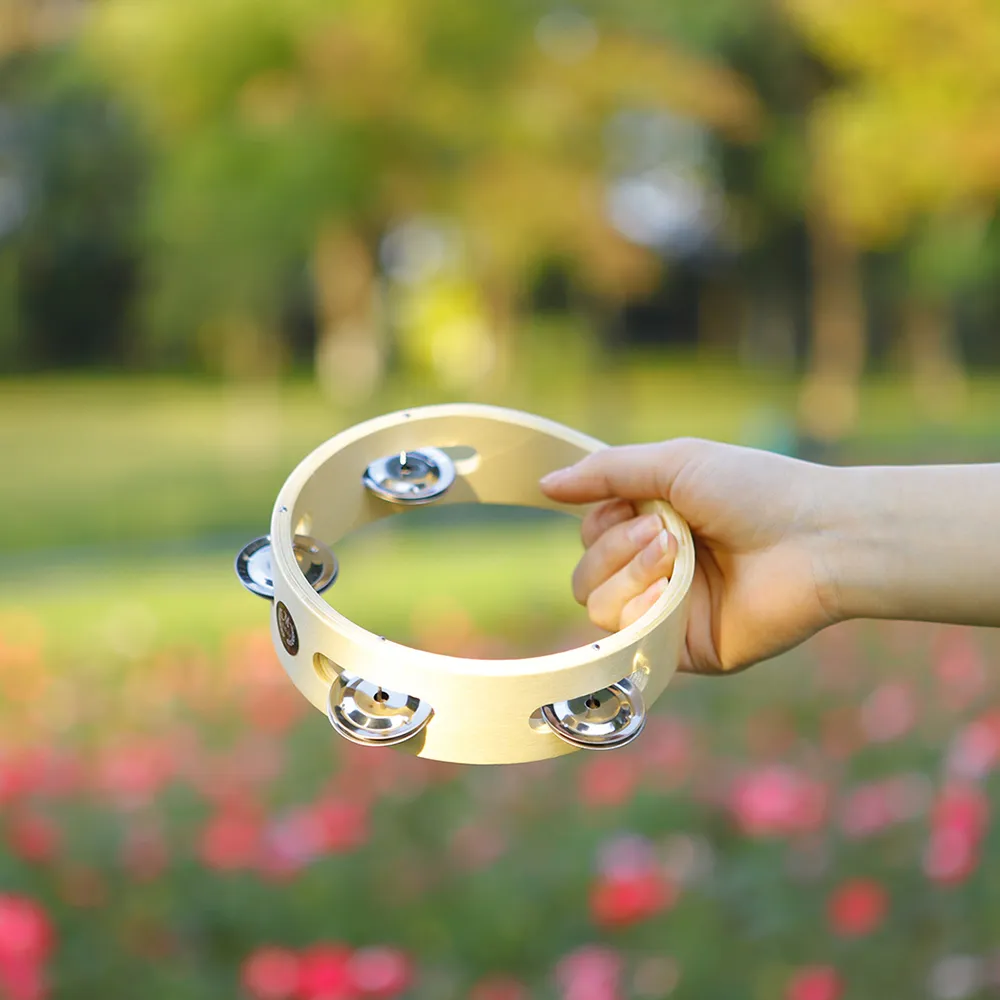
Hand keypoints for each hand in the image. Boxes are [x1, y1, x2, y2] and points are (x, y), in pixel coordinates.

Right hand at [539, 438, 839, 673]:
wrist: (817, 539)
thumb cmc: (755, 491)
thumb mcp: (675, 461)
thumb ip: (606, 472)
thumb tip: (544, 483)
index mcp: (654, 526)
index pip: (590, 533)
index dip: (601, 522)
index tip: (639, 507)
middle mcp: (656, 570)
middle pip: (584, 572)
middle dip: (614, 548)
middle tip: (668, 533)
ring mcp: (668, 610)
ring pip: (596, 606)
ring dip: (627, 574)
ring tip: (677, 556)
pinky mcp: (682, 647)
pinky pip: (627, 639)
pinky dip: (641, 609)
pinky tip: (672, 592)